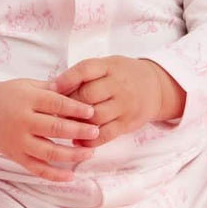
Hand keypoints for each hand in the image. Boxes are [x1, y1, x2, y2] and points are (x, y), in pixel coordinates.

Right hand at [0, 77, 99, 181]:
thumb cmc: (10, 96)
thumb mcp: (28, 85)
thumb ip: (51, 88)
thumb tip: (76, 88)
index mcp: (28, 100)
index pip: (56, 104)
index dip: (75, 108)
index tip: (91, 112)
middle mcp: (23, 122)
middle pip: (55, 129)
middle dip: (78, 131)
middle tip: (96, 131)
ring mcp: (19, 142)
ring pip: (48, 152)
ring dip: (72, 154)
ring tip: (90, 152)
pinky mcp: (16, 157)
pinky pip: (36, 169)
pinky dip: (54, 175)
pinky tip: (71, 175)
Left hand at [49, 56, 173, 151]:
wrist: (156, 87)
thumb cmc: (123, 75)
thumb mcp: (108, 65)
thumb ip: (85, 74)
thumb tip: (52, 88)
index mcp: (110, 66)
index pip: (86, 69)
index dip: (66, 80)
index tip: (50, 89)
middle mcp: (119, 85)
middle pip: (87, 95)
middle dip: (68, 105)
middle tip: (54, 112)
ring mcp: (125, 105)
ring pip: (94, 117)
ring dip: (76, 124)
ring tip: (65, 126)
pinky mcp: (127, 123)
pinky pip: (106, 134)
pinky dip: (89, 140)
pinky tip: (78, 141)